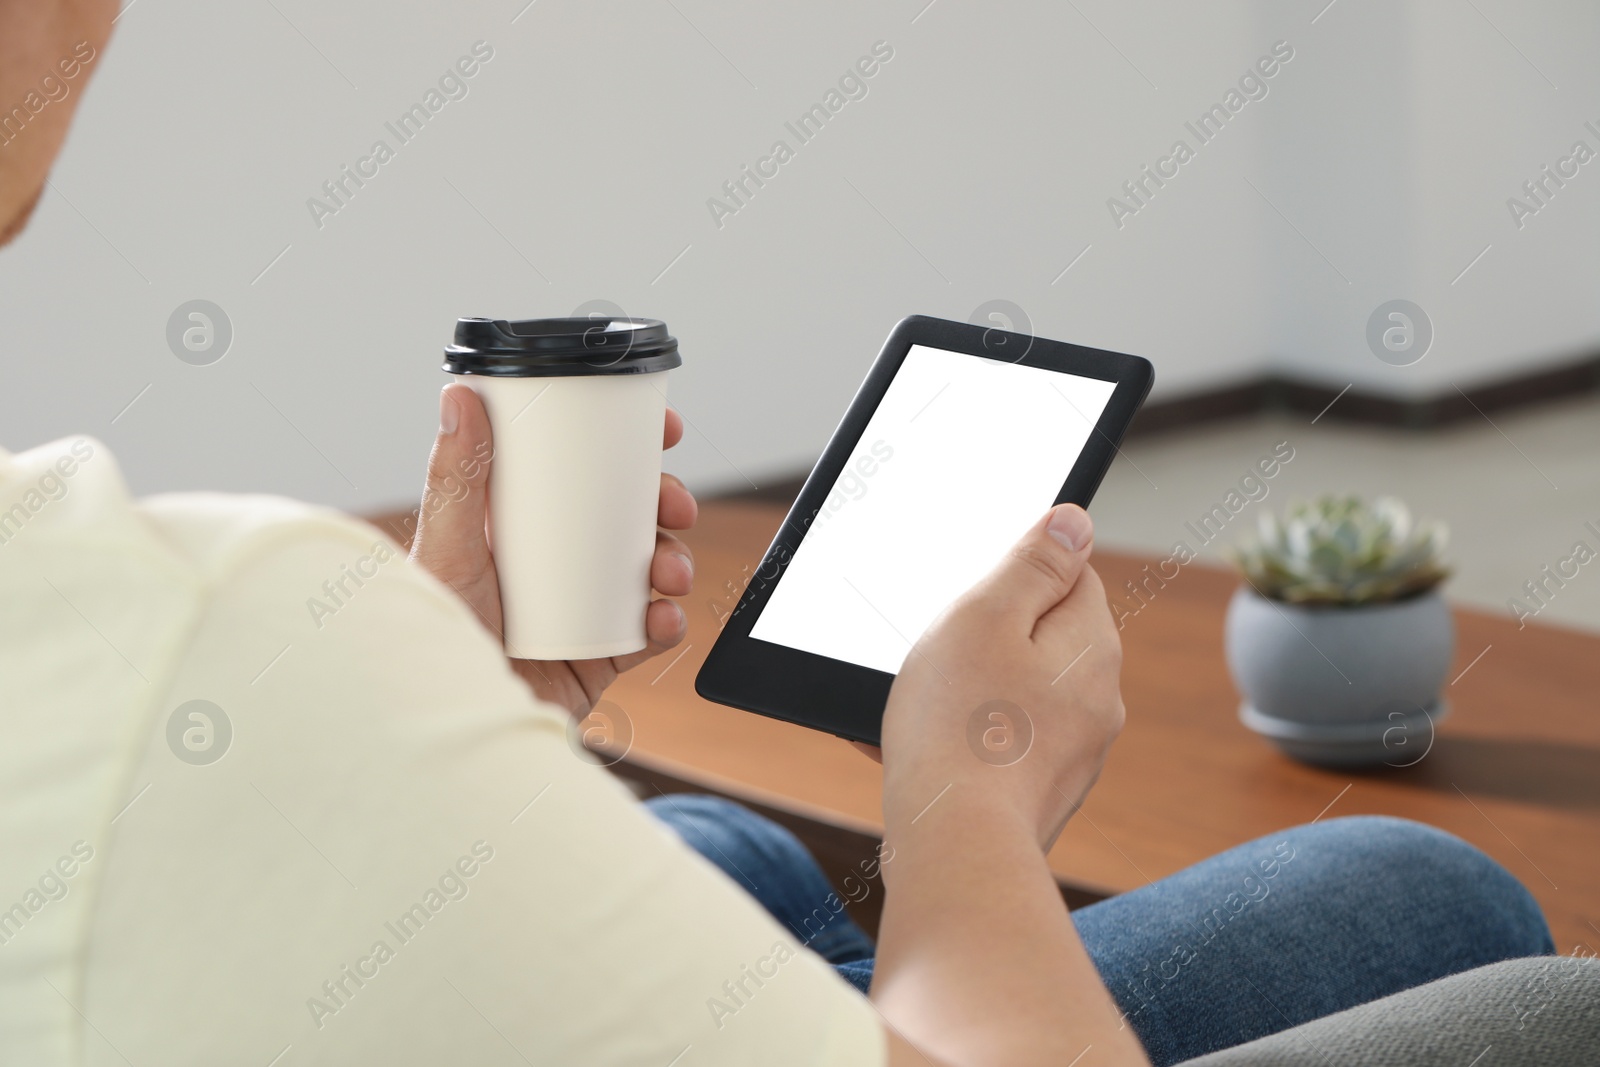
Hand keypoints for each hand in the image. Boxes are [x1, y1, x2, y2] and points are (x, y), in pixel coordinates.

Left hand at [409, 383, 697, 717]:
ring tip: (669, 574)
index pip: (580, 467)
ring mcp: (581, 607)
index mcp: (519, 524)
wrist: (454, 734)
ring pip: (648, 568)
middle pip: (628, 514)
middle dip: (666, 505)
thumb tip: (459, 397)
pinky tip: (662, 619)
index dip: (628, 444)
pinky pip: (648, 633)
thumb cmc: (433, 641)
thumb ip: (456, 478)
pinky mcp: (599, 656)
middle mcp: (554, 561)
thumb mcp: (447, 550)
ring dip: (675, 561)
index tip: (665, 429)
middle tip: (676, 507)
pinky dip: (666, 623)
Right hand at [879, 504, 1123, 850]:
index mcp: (1092, 646)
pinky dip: (964, 739)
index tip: (968, 599)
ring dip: (969, 690)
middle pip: (1042, 636)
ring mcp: (1071, 755)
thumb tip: (1075, 520)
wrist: (954, 848)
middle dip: (988, 636)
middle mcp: (1096, 701)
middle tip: (937, 654)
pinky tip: (920, 751)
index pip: (1072, 575)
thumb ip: (1034, 563)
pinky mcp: (1038, 795)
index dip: (1014, 575)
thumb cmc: (960, 726)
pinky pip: (998, 745)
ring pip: (1016, 693)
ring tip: (920, 707)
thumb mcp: (986, 616)